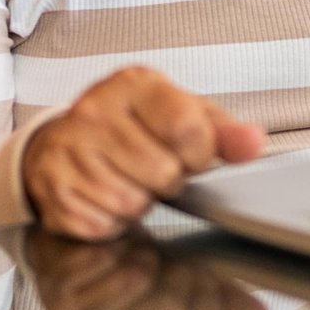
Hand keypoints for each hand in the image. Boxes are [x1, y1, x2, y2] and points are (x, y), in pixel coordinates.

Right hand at [22, 67, 266, 238]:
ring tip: (128, 179)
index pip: (188, 127)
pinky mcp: (54, 188)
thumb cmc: (132, 127)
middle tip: (153, 168)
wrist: (62, 143)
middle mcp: (94, 110)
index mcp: (135, 84)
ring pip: (132, 202)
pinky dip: (112, 221)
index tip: (192, 153)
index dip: (200, 153)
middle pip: (163, 171)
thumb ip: (223, 131)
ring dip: (140, 201)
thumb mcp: (181, 114)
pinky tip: (104, 196)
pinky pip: (103, 224)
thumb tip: (255, 142)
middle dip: (169, 180)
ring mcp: (68, 149)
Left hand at [24, 230, 272, 309]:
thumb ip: (224, 307)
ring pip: (140, 283)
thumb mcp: (186, 291)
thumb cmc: (137, 273)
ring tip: (139, 256)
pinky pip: (109, 265)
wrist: (80, 248)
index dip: (209, 303)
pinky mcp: (60, 293)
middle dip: (180, 272)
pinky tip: (115, 249)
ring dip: (148, 257)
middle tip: (168, 261)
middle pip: (172, 309)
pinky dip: (120, 246)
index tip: (202, 278)